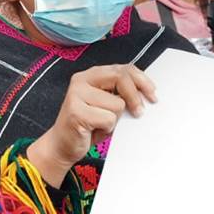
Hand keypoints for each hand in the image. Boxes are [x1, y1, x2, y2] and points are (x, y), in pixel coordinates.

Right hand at [27, 65, 156, 186]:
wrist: (62, 145)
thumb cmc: (87, 126)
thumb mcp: (106, 104)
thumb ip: (120, 93)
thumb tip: (146, 94)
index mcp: (91, 75)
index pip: (123, 68)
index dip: (141, 80)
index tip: (152, 94)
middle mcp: (81, 80)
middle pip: (121, 78)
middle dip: (135, 97)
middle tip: (139, 112)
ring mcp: (76, 95)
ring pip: (117, 104)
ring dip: (115, 119)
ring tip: (102, 124)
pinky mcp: (76, 112)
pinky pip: (108, 119)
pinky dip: (107, 129)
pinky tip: (95, 130)